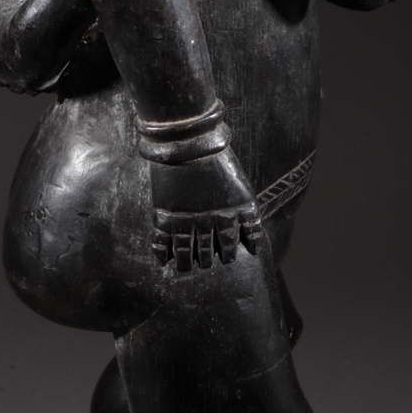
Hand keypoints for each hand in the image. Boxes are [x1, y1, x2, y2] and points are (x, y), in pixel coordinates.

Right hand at [149, 148, 262, 271]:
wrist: (189, 144)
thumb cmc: (218, 159)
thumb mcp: (240, 186)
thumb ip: (245, 213)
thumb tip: (251, 239)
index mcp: (229, 214)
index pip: (232, 242)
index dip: (231, 251)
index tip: (229, 257)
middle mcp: (208, 223)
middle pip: (210, 251)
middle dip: (209, 259)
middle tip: (207, 262)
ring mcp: (186, 221)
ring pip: (186, 252)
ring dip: (187, 262)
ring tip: (186, 268)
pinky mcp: (165, 216)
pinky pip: (161, 242)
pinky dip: (160, 253)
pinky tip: (161, 260)